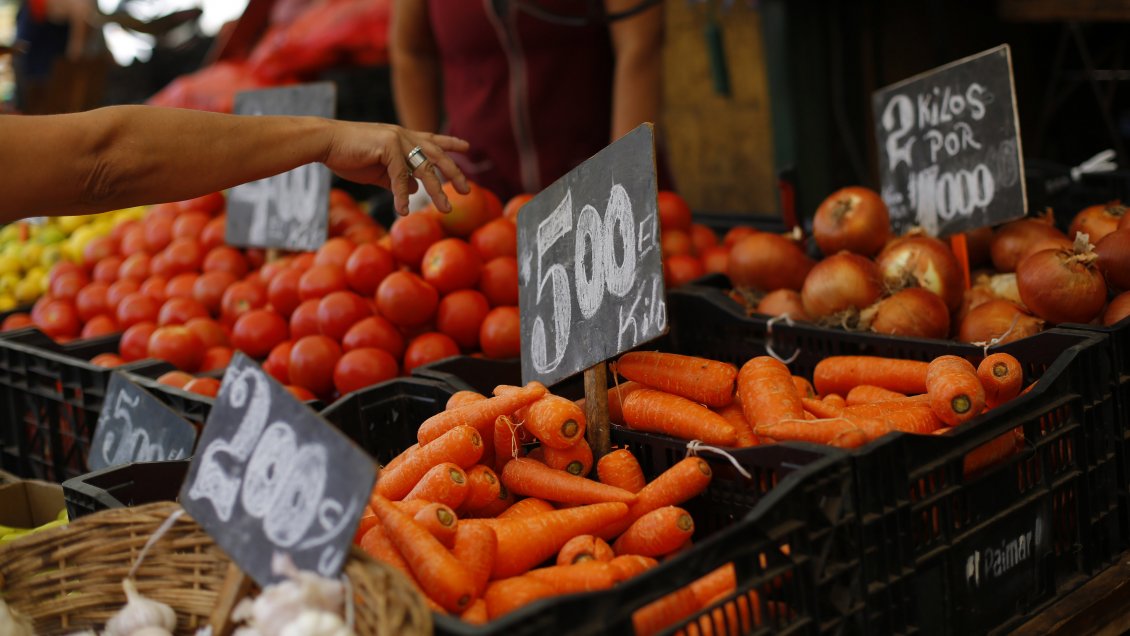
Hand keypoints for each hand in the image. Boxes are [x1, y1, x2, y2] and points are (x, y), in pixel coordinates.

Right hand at [322, 121, 469, 214]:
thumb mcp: (378, 170)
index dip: (450, 143)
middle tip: (466, 190)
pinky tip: (403, 210)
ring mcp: (397, 139)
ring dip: (436, 190)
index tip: (467, 147)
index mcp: (403, 137)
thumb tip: (416, 189)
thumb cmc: (348, 155)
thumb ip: (398, 179)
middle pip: (436, 155)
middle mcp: (404, 135)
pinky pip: (400, 176)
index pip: (432, 139)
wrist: (325, 142)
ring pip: (423, 167)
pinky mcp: (387, 146)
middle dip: (453, 172)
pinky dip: (402, 195)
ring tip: (445, 208)